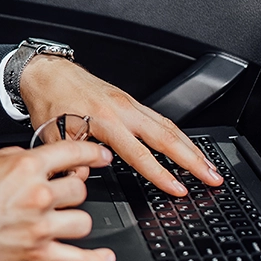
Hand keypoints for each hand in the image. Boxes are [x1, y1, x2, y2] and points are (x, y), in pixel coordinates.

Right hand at [0, 141, 116, 260]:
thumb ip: (11, 155)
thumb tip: (27, 157)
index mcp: (25, 167)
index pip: (72, 153)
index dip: (92, 152)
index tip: (100, 156)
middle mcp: (37, 195)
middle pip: (80, 189)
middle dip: (72, 189)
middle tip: (62, 191)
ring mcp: (39, 226)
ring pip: (83, 221)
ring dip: (76, 218)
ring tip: (64, 217)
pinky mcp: (36, 253)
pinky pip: (76, 259)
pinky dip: (93, 260)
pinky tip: (102, 258)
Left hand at [22, 56, 222, 196]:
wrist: (47, 72)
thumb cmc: (49, 100)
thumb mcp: (53, 135)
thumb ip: (71, 159)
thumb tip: (82, 179)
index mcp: (104, 120)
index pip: (139, 154)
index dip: (160, 174)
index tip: (178, 189)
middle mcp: (122, 110)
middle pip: (167, 137)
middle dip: (194, 160)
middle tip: (213, 177)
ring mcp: (128, 104)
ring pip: (169, 126)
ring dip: (192, 148)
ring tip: (209, 166)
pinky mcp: (129, 101)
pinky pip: (160, 119)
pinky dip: (178, 134)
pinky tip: (186, 146)